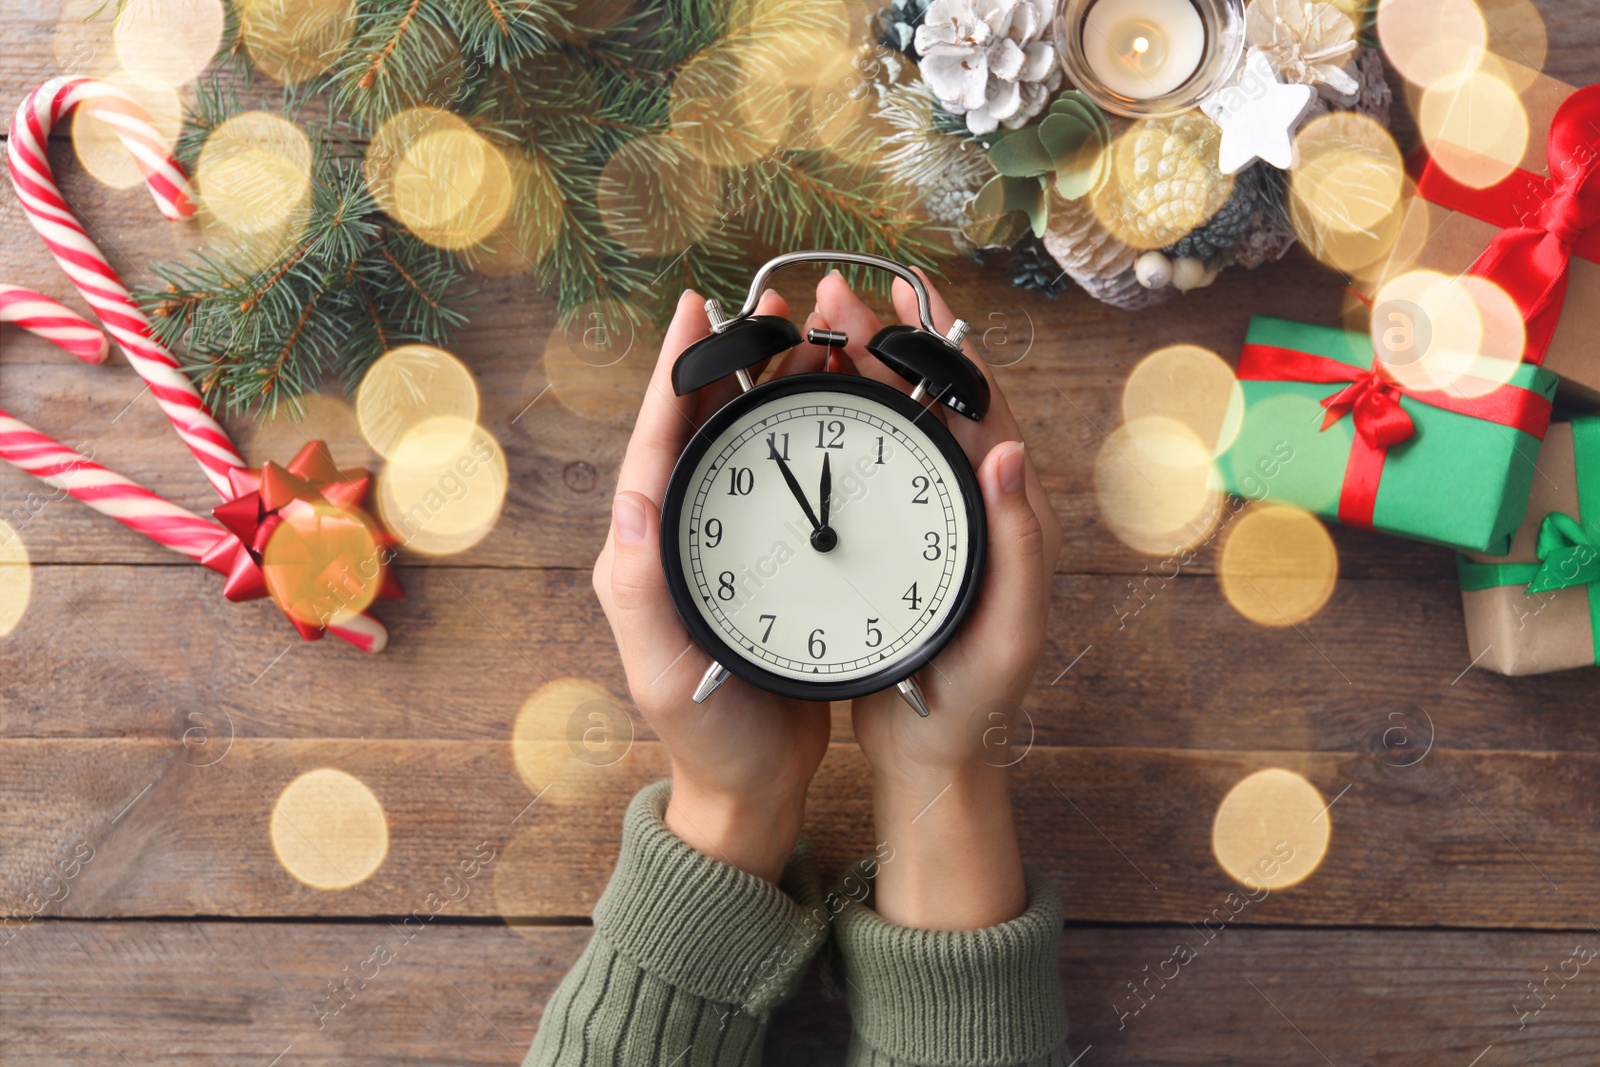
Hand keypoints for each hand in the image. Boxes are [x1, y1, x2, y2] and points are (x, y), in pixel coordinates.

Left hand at [593, 288, 834, 882]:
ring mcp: (728, 546)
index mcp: (649, 552)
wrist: (753, 788)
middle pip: (705, 428)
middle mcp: (684, 536)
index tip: (696, 310)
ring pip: (749, 446)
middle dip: (733, 358)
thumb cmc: (709, 736)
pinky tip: (839, 406)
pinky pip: (786, 483)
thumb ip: (641, 590)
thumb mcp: (668, 672)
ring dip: (776, 385)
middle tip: (772, 301)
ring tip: (812, 332)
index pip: (657, 446)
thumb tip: (630, 496)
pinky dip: (808, 434)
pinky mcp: (770, 561)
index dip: (676, 374)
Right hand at [815, 271, 1062, 927]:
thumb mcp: (1008, 632)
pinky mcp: (879, 539)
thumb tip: (1013, 451)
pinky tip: (788, 402)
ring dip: (846, 371)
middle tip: (828, 297)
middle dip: (880, 339)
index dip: (937, 346)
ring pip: (883, 424)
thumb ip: (1019, 546)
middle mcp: (962, 499)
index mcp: (1002, 509)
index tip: (896, 299)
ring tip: (801, 328)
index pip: (975, 404)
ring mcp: (917, 516)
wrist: (934, 755)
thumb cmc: (978, 700)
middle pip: (922, 398)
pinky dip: (824, 423)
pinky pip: (852, 466)